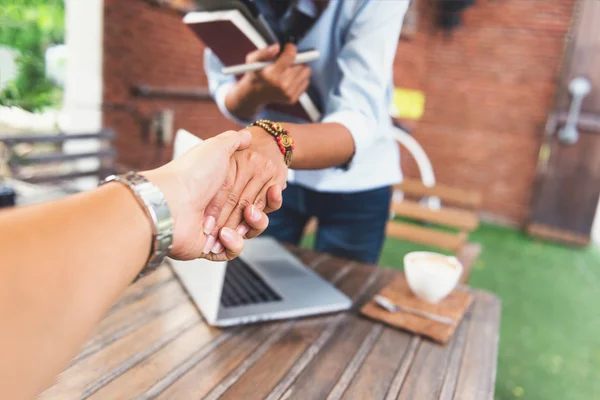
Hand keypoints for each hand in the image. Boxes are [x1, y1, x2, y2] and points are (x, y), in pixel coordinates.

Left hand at [203, 126, 287, 253]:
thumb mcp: (216, 147)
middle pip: (253, 214)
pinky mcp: (208, 247)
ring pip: (247, 232)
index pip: (252, 193)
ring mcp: (213, 228)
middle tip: (253, 208)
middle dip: (259, 212)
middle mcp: (218, 207)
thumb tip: (247, 136)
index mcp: (221, 186)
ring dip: (253, 226)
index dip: (266, 193)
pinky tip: (227, 234)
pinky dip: (235, 244)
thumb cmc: (193, 173)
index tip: (274, 189)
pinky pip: (231, 251)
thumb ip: (234, 140)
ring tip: (245, 218)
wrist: (170, 202)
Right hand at [225, 43, 311, 118]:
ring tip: (290, 69)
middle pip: (302, 64)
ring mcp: (288, 93)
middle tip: (288, 61)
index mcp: (273, 74)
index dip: (291, 48)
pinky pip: (306, 82)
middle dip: (296, 59)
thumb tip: (277, 47)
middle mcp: (282, 85)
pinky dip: (300, 78)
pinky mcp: (293, 98)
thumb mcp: (252, 60)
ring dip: (300, 68)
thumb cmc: (255, 75)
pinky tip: (291, 78)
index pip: (291, 56)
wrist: (253, 95)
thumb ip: (264, 51)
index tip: (288, 48)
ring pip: (306, 72)